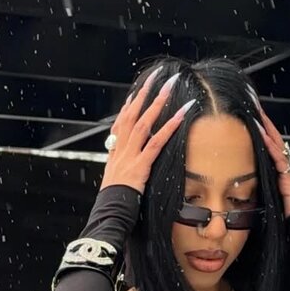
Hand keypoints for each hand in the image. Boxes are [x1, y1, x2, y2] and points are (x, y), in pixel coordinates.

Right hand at [100, 66, 195, 193]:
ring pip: (143, 123)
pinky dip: (169, 127)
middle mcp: (121, 150)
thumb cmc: (113, 203)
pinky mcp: (141, 165)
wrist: (109, 212)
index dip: (128, 108)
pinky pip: (157, 142)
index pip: (120, 124)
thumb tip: (123, 170)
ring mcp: (130, 156)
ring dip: (157, 102)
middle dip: (144, 94)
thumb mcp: (113, 183)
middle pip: (131, 115)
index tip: (135, 94)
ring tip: (169, 86)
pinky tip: (180, 115)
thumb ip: (119, 172)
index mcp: (114, 154)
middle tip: (155, 77)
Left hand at [252, 104, 289, 218]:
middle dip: (265, 124)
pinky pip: (279, 158)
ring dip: (267, 130)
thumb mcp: (267, 198)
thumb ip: (258, 188)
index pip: (269, 147)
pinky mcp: (289, 177)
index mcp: (278, 173)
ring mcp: (287, 172)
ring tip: (258, 115)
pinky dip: (271, 146)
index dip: (262, 133)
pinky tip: (264, 136)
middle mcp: (284, 169)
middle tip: (256, 108)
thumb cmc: (284, 216)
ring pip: (277, 145)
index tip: (253, 119)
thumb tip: (241, 184)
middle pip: (274, 141)